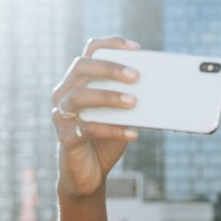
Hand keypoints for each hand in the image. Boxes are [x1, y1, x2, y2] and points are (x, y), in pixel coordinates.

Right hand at [52, 37, 141, 196]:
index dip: (111, 45)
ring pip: (79, 96)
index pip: (90, 52)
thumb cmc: (106, 139)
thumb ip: (131, 100)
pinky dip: (112, 130)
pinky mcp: (66, 139)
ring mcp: (62, 116)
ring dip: (109, 96)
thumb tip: (158, 87)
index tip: (137, 49)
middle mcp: (64, 93)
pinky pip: (87, 129)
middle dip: (110, 68)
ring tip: (134, 102)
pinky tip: (133, 133)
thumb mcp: (121, 116)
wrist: (89, 175)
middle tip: (136, 76)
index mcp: (78, 81)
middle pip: (81, 67)